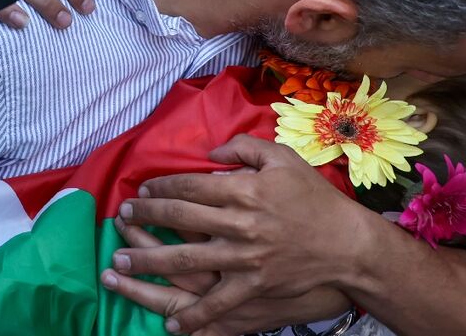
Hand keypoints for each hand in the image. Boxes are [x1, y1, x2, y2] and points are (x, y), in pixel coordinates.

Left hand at [109, 134, 368, 333]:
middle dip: (144, 217)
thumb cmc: (314, 198)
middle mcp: (239, 223)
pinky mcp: (254, 286)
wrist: (347, 243)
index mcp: (245, 190)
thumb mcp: (284, 158)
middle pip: (179, 218)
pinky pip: (217, 304)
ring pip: (185, 260)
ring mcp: (244, 258)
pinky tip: (171, 323)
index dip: (161, 186)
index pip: (190, 186)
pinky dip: (194, 316)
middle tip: (121, 217)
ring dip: (148, 261)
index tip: (143, 189)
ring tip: (119, 263)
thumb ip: (245, 147)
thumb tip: (211, 152)